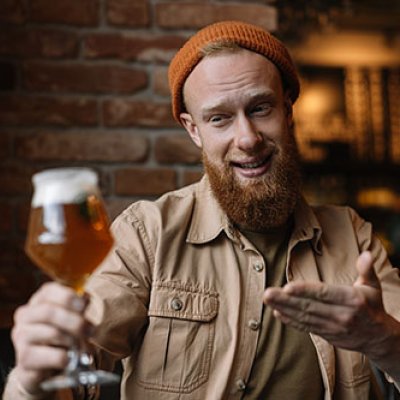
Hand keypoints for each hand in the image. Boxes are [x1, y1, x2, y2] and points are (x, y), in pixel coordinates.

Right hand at [11, 282, 93, 394]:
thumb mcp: (72, 316)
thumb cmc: (61, 334)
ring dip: (73, 340)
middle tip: (91, 330)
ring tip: (80, 346)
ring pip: (52, 333)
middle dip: (75, 321)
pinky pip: (52, 356)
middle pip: (48, 312)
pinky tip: (70, 358)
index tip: (83, 305)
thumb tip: (86, 297)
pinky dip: (66, 357)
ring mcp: (21, 337)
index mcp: (38, 300)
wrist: (43, 366)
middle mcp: (25, 316)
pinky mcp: (24, 359)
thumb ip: (78, 305)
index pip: (48, 291)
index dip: (67, 297)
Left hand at [263, 251, 391, 353]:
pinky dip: (290, 321)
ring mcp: (332, 327)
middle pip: (309, 306)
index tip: (287, 287)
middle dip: (286, 300)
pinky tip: (277, 312)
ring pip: (304, 317)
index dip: (305, 291)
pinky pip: (306, 327)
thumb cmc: (372, 305)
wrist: (378, 338)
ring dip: (283, 308)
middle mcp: (341, 315)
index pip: (324, 294)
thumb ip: (367, 269)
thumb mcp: (373, 286)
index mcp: (351, 300)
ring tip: (267, 299)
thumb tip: (366, 254)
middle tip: (267, 292)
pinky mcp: (326, 334)